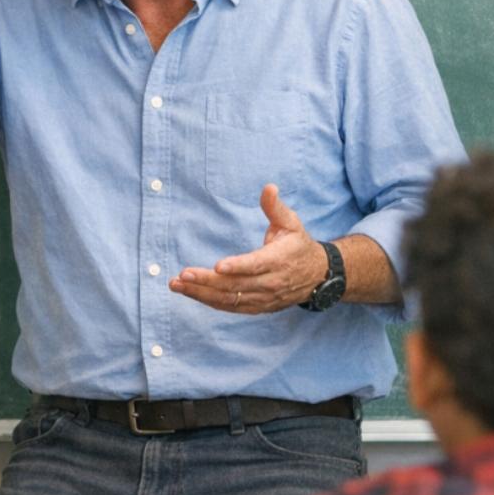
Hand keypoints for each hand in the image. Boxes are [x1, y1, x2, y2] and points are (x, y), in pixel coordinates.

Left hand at [169, 184, 328, 314]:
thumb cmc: (298, 244)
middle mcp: (270, 282)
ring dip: (201, 293)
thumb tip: (268, 187)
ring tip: (176, 285)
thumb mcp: (292, 223)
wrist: (317, 276)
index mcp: (278, 260)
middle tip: (182, 275)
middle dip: (207, 281)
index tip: (217, 266)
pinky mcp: (257, 307)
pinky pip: (231, 307)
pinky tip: (190, 293)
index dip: (237, 266)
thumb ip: (275, 207)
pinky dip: (209, 302)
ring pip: (230, 299)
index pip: (255, 265)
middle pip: (236, 285)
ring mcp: (263, 298)